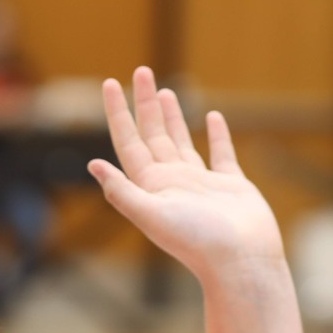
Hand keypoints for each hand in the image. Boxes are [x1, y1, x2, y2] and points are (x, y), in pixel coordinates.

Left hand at [88, 67, 284, 279]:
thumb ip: (122, 191)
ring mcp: (201, 183)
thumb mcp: (151, 214)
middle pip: (152, 134)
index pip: (128, 141)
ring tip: (164, 91)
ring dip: (172, 117)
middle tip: (142, 71)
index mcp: (150, 185)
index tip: (110, 84)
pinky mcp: (231, 186)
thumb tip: (92, 164)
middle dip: (146, 103)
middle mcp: (172, 182)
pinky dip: (216, 135)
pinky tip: (212, 117)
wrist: (241, 262)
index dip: (118, 113)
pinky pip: (220, 154)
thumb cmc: (196, 242)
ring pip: (180, 141)